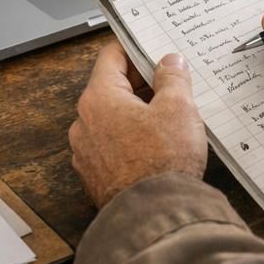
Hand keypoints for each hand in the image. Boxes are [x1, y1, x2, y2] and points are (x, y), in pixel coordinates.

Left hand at [69, 42, 206, 207]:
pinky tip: (157, 146)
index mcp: (98, 98)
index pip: (111, 57)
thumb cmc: (162, 163)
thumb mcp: (179, 108)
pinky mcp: (96, 175)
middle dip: (141, 83)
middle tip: (170, 82)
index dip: (134, 48)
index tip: (152, 48)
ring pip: (112, 119)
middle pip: (112, 88)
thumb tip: (170, 62)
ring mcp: (87, 152)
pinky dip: (131, 139)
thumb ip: (173, 78)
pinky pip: (113, 146)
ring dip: (137, 113)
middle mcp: (84, 123)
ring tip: (168, 117)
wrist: (154, 216)